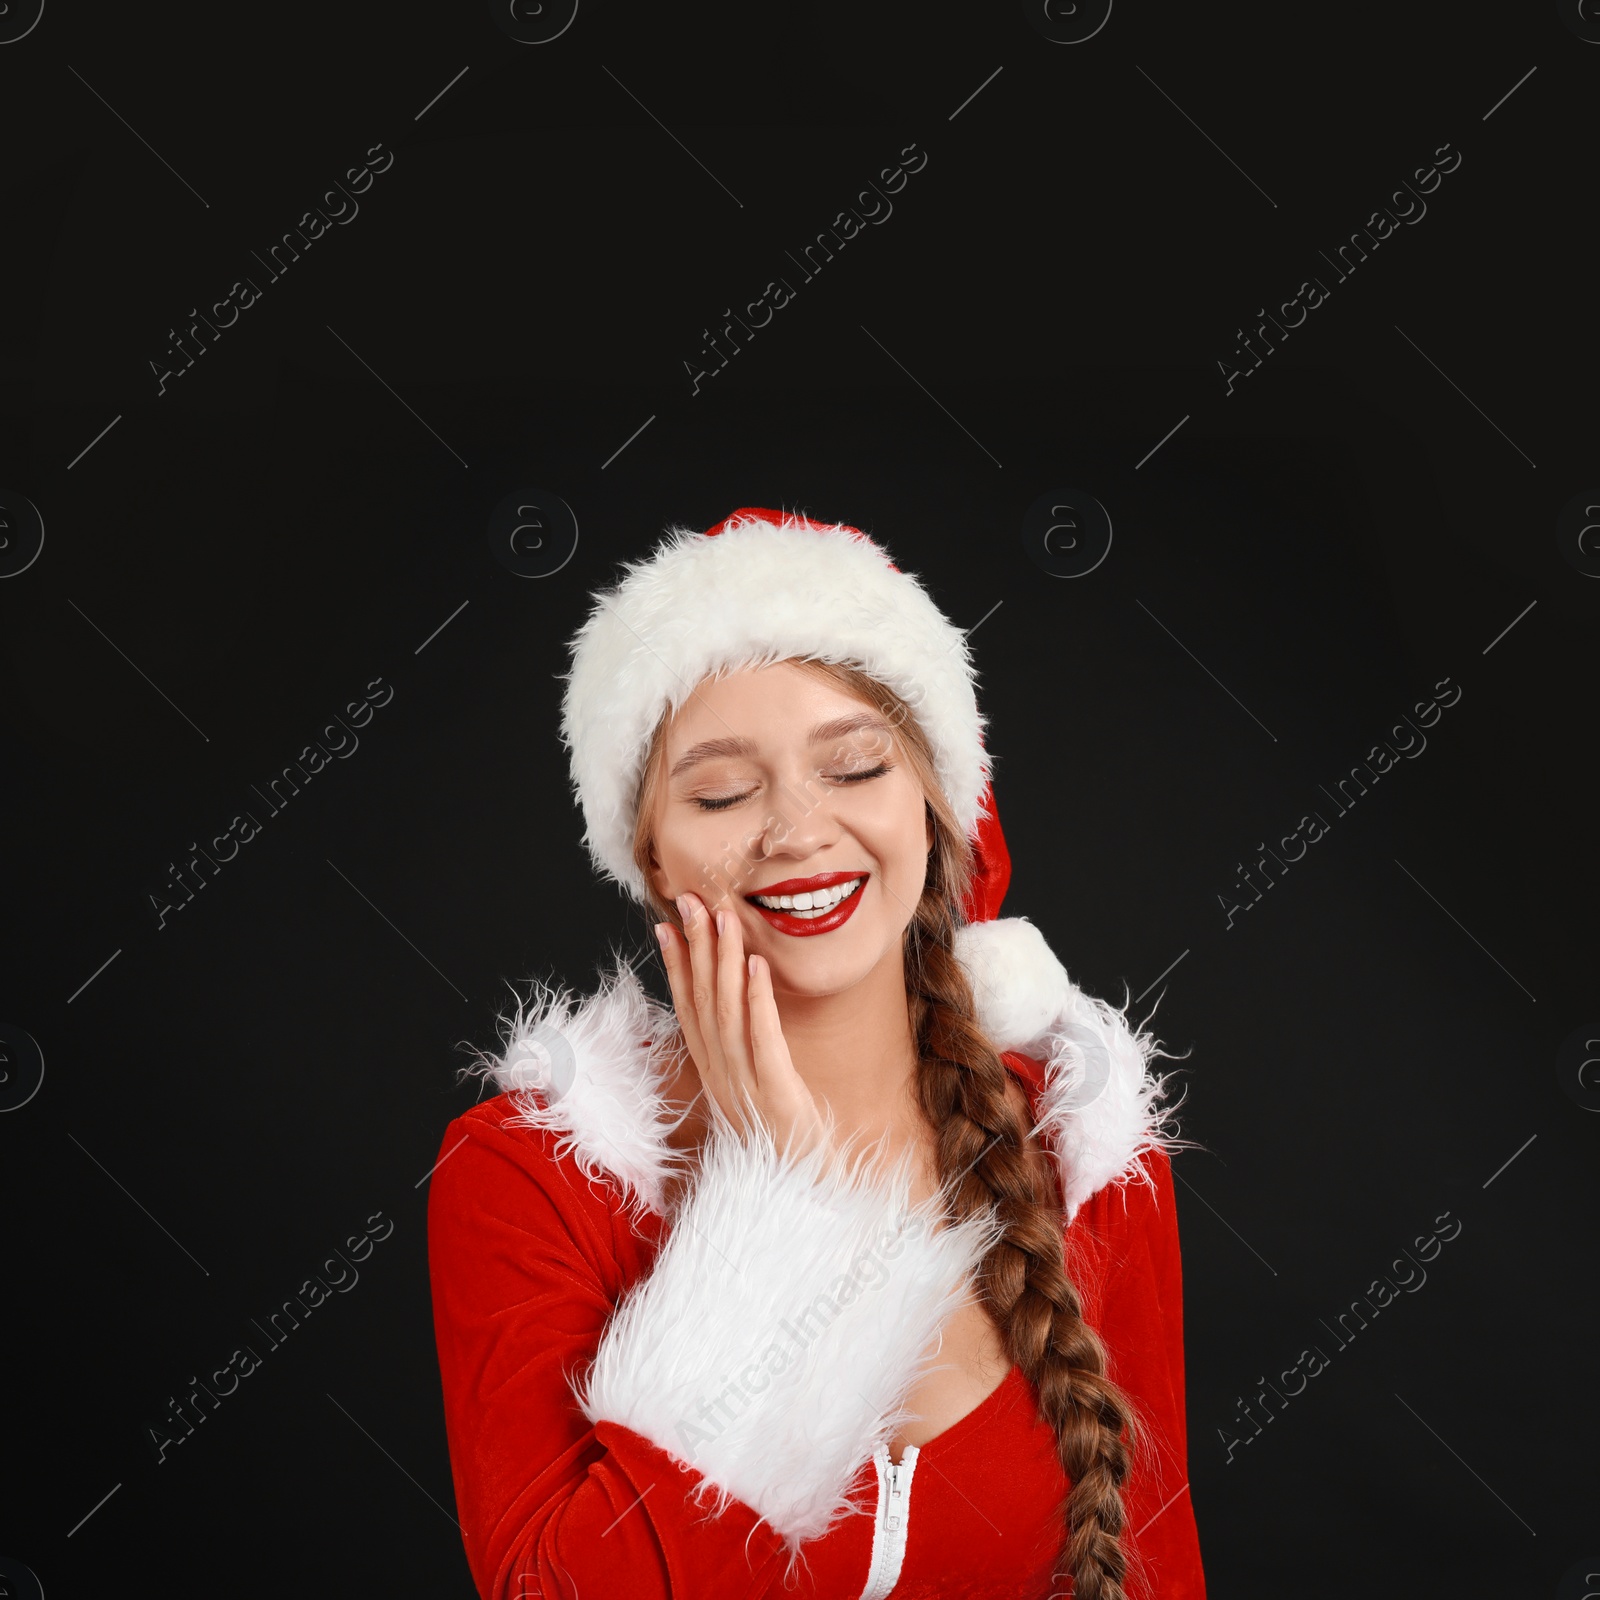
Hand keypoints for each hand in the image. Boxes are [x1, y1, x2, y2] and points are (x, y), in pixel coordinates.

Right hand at [656, 891, 831, 1163]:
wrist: (806, 1196)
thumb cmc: (785, 1144)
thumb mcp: (756, 1096)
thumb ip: (743, 1059)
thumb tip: (736, 1018)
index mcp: (713, 1075)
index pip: (688, 1010)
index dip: (676, 966)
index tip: (666, 924)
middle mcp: (721, 1078)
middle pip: (702, 1002)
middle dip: (695, 948)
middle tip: (690, 901)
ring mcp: (744, 1086)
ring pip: (726, 1014)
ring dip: (723, 961)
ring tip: (726, 918)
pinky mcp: (775, 1094)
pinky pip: (762, 1039)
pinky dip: (757, 1000)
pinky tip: (756, 965)